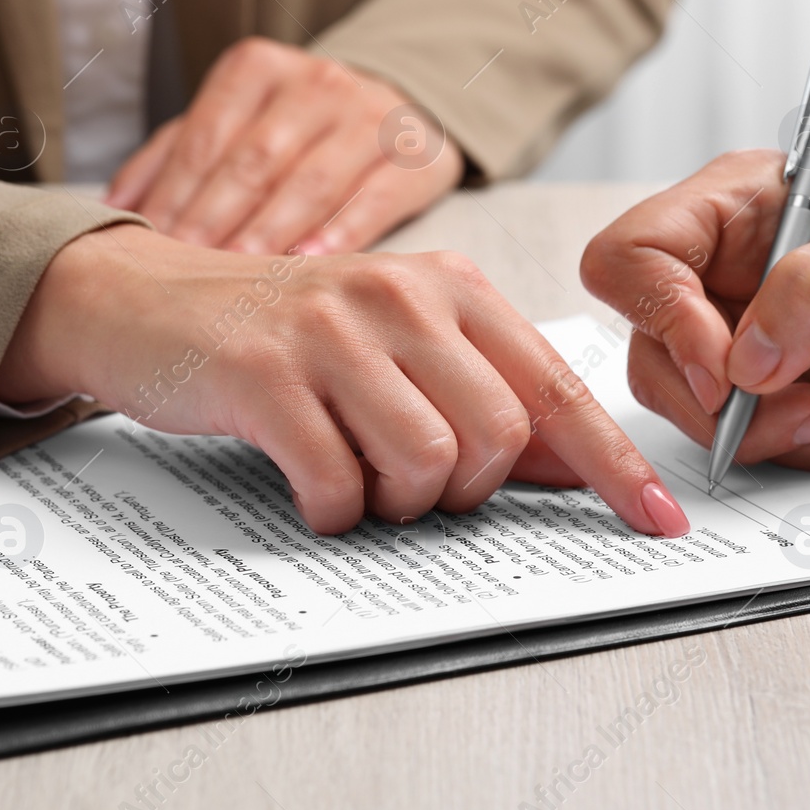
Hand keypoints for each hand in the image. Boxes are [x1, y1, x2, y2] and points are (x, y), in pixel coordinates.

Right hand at [0, 225, 687, 537]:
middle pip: (499, 439)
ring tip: (358, 475)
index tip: (656, 519)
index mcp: (453, 289)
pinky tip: (310, 482)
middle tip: (415, 481)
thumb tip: (578, 470)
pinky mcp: (266, 375)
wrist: (153, 301)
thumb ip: (490, 398)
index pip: (557, 389)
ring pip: (427, 465)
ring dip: (397, 503)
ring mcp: (333, 333)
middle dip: (465, 491)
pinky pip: (339, 485)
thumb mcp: (403, 347)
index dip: (613, 465)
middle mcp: (403, 298)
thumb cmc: (291, 334)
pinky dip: (334, 511)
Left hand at [105, 38, 462, 254]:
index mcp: (259, 68)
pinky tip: (311, 265)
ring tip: (240, 279)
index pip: (208, 137)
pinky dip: (341, 235)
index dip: (177, 194)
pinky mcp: (415, 157)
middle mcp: (318, 83)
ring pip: (312, 182)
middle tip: (187, 271)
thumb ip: (175, 155)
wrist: (398, 112)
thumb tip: (113, 205)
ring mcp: (371, 118)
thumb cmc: (296, 130)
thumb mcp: (234, 123)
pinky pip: (374, 200)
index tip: (151, 246)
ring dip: (271, 234)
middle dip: (216, 221)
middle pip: (256, 161)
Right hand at [580, 150, 809, 472]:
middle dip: (733, 402)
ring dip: (782, 434)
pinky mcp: (769, 391)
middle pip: (654, 350)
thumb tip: (744, 359)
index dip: (664, 318)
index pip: (636, 254)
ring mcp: (744, 333)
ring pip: (699, 409)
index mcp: (745, 206)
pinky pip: (752, 442)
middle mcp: (728, 269)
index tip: (730, 370)